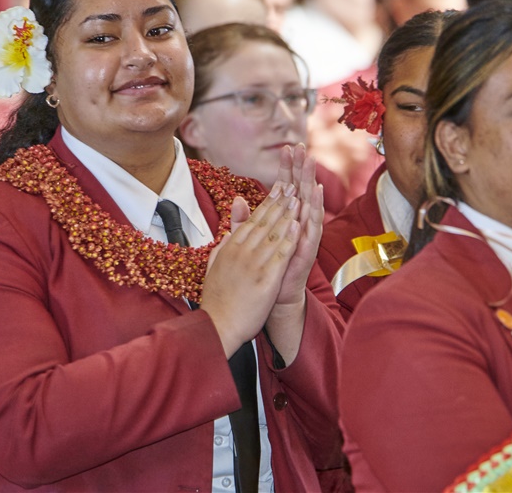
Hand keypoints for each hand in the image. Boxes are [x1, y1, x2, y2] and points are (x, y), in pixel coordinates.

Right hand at [201, 189, 299, 357]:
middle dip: (279, 202)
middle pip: (264, 222)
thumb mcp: (214, 267)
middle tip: (291, 184)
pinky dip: (290, 238)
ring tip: (298, 197)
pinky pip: (280, 254)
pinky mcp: (265, 279)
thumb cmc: (216, 302)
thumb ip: (222, 247)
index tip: (277, 189)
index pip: (252, 221)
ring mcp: (253, 264)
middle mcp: (241, 252)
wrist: (217, 327)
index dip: (266, 203)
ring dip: (287, 213)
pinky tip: (298, 225)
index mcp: (230, 248)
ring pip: (273, 233)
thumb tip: (228, 233)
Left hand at [259, 145, 323, 365]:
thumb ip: (243, 220)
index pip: (285, 189)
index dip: (286, 169)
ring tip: (310, 162)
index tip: (287, 147)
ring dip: (309, 182)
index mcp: (283, 221)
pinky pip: (312, 226)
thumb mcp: (250, 241)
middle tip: (301, 146)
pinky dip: (314, 209)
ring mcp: (304, 236)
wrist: (272, 298)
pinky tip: (314, 193)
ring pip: (308, 203)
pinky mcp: (307, 249)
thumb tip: (236, 199)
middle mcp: (297, 225)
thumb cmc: (263, 269)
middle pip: (299, 190)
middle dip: (300, 168)